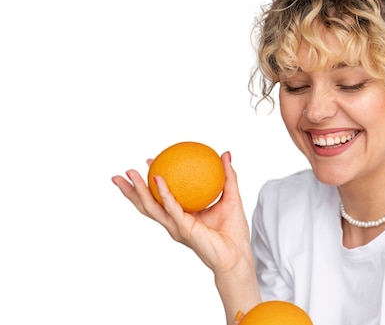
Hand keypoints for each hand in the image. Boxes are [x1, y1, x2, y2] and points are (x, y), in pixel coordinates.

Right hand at [111, 151, 251, 274]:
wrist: (238, 254)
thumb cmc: (234, 231)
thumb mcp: (232, 196)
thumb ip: (227, 176)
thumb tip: (225, 153)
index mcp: (184, 215)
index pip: (163, 197)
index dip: (153, 182)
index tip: (150, 164)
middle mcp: (176, 221)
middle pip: (148, 204)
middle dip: (132, 191)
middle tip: (122, 174)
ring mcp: (177, 226)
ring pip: (151, 207)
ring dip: (137, 191)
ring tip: (128, 176)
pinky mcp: (183, 228)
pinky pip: (171, 208)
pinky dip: (163, 194)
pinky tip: (157, 179)